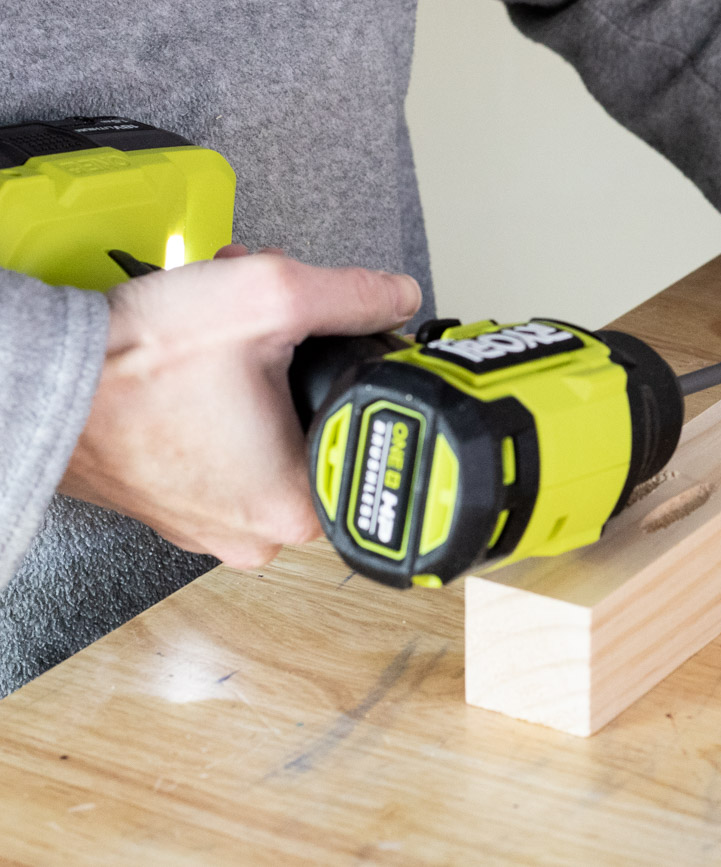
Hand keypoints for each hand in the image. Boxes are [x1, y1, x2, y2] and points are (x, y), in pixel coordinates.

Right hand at [59, 250, 420, 567]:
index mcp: (294, 507)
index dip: (352, 369)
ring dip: (258, 376)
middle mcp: (255, 534)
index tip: (330, 342)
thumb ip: (352, 297)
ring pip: (268, 436)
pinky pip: (225, 451)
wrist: (39, 378)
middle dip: (299, 364)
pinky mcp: (175, 506)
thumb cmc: (136, 362)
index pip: (367, 435)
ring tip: (228, 336)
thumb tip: (395, 298)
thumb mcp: (271, 299)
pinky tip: (202, 365)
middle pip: (315, 431)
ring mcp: (209, 526)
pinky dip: (221, 403)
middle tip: (271, 329)